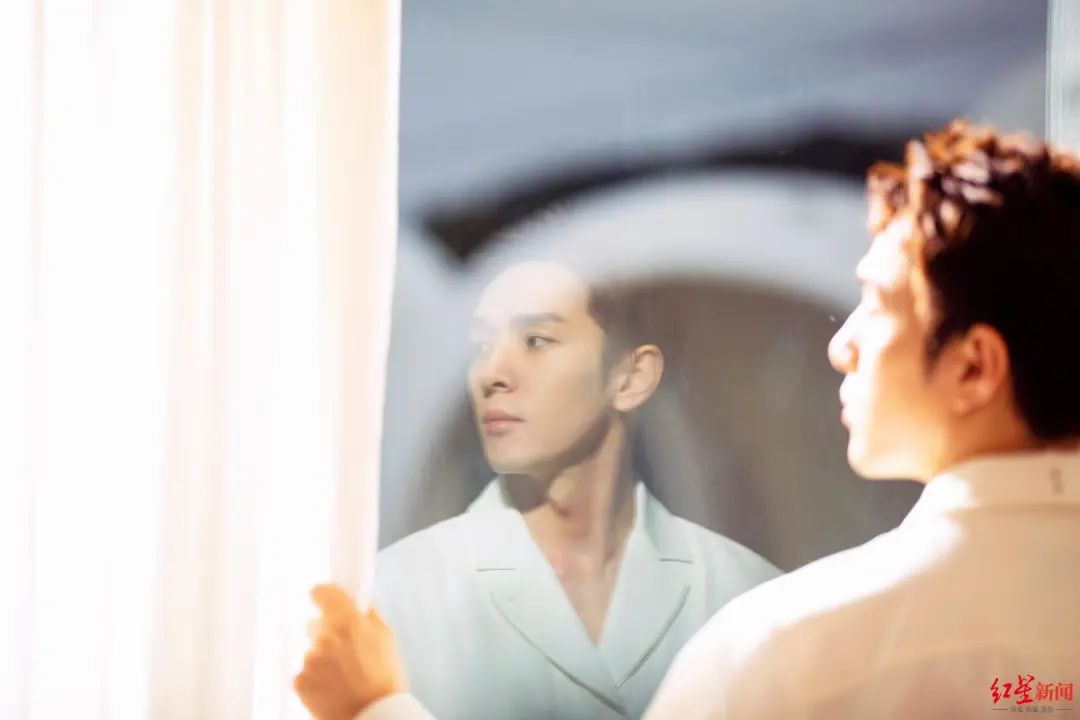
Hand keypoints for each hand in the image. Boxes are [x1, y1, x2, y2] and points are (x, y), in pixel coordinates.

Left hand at [294, 584, 407, 719]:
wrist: (373, 716)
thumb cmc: (385, 678)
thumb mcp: (387, 639)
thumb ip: (370, 615)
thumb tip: (360, 602)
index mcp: (347, 621)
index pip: (323, 593)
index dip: (325, 596)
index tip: (326, 600)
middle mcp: (324, 637)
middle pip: (316, 625)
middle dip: (327, 634)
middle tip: (345, 652)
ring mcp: (310, 660)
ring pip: (312, 652)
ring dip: (323, 660)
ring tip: (343, 677)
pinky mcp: (300, 681)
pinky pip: (305, 673)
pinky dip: (316, 679)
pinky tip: (333, 688)